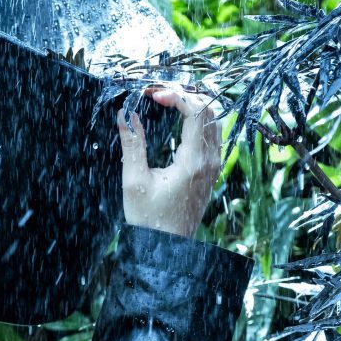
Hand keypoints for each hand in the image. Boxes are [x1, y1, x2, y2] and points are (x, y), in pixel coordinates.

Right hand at [118, 89, 221, 237]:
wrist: (166, 247)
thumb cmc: (149, 218)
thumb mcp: (134, 181)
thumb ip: (132, 145)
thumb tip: (125, 115)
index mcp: (193, 162)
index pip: (196, 111)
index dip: (175, 96)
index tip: (152, 95)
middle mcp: (209, 161)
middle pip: (210, 110)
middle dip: (185, 94)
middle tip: (158, 94)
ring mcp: (213, 166)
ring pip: (215, 121)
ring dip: (194, 105)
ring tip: (168, 101)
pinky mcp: (210, 171)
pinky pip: (213, 135)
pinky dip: (199, 119)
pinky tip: (179, 119)